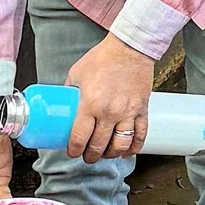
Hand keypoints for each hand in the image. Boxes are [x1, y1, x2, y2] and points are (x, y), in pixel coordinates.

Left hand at [67, 34, 153, 159]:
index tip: (72, 152)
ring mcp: (127, 112)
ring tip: (105, 155)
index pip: (80, 137)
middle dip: (90, 156)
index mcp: (90, 103)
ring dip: (111, 155)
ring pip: (120, 145)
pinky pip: (140, 135)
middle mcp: (109, 112)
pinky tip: (126, 151)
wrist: (129, 48)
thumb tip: (63, 105)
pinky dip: (134, 148)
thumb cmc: (103, 58)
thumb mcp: (77, 73)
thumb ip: (70, 91)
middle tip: (86, 156)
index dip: (74, 150)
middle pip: (99, 146)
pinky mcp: (141, 110)